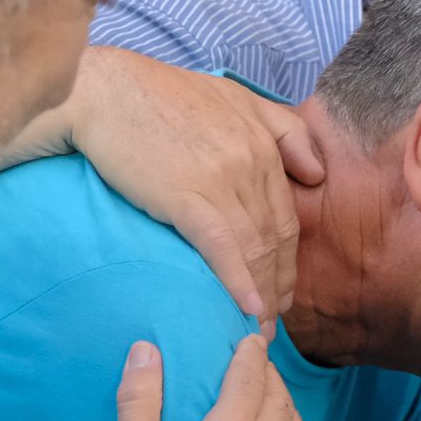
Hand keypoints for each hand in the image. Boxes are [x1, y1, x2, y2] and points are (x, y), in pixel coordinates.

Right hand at [68, 47, 325, 330]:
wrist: (104, 90)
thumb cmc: (162, 95)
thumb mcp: (235, 97)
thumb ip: (284, 130)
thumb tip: (316, 174)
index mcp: (263, 142)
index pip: (286, 216)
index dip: (288, 261)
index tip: (282, 291)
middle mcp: (251, 162)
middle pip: (275, 238)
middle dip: (278, 286)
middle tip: (272, 321)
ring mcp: (221, 179)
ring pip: (253, 248)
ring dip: (260, 294)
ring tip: (256, 329)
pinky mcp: (185, 195)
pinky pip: (222, 246)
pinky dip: (237, 280)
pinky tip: (245, 307)